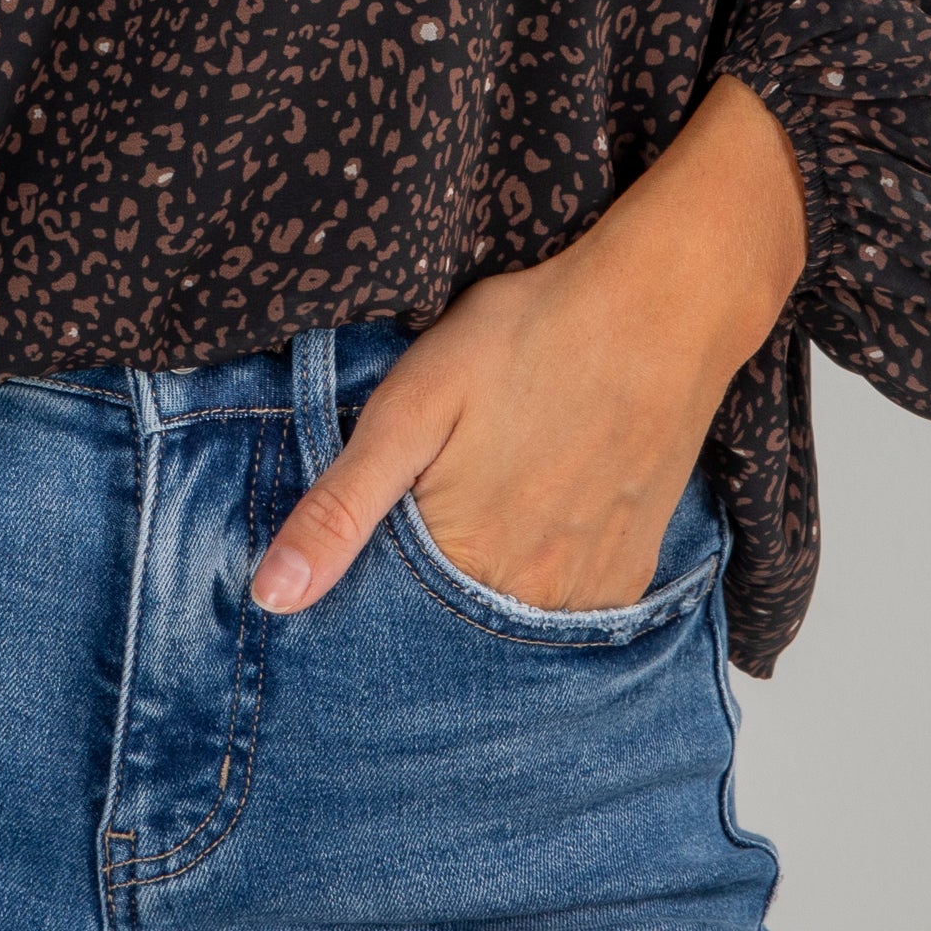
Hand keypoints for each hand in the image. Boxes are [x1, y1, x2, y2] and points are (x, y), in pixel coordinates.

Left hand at [251, 77, 806, 614]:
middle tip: (445, 485)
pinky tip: (538, 510)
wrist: (660, 307)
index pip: (390, 620)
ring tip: (491, 494)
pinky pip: (572, 604)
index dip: (369, 577)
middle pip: (454, 624)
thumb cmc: (525, 339)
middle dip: (428, 584)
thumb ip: (339, 508)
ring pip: (512, 617)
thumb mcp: (409, 408)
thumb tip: (270, 597)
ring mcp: (593, 591)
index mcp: (466, 566)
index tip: (379, 523)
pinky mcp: (635, 570)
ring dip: (488, 580)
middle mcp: (535, 599)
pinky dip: (544, 576)